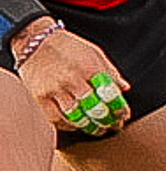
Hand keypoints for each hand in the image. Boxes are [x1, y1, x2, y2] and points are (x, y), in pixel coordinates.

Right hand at [13, 22, 131, 134]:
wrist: (35, 41)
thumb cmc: (67, 46)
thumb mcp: (94, 53)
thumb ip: (110, 71)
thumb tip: (124, 87)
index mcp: (89, 68)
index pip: (110, 95)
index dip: (120, 109)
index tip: (124, 115)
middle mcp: (73, 80)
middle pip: (95, 110)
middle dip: (107, 121)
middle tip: (113, 126)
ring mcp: (55, 89)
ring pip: (76, 118)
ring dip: (90, 127)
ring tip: (98, 129)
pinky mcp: (40, 96)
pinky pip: (56, 119)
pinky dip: (68, 126)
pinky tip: (76, 125)